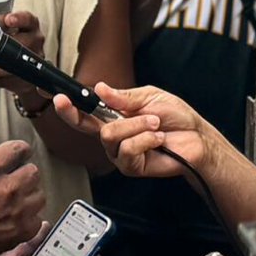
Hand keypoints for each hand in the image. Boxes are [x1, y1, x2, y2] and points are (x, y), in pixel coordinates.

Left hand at [0, 11, 47, 105]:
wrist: (13, 66)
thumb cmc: (2, 40)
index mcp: (29, 25)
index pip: (27, 19)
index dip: (18, 19)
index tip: (7, 19)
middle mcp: (34, 41)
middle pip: (20, 46)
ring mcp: (33, 61)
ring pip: (12, 67)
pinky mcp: (26, 79)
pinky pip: (7, 81)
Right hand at [0, 139, 42, 255]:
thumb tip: (4, 153)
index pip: (20, 149)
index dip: (18, 152)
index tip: (16, 157)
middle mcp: (7, 187)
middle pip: (33, 171)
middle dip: (22, 174)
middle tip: (10, 182)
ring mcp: (17, 211)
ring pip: (39, 195)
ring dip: (27, 196)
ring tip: (11, 201)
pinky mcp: (21, 232)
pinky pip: (37, 218)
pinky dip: (27, 218)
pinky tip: (12, 218)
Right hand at [53, 81, 223, 180]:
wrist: (197, 139)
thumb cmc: (178, 118)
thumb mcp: (150, 97)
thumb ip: (123, 96)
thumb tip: (100, 88)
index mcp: (114, 116)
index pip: (85, 113)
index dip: (68, 108)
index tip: (59, 98)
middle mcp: (114, 135)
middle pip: (90, 126)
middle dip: (120, 118)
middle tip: (140, 113)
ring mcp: (120, 152)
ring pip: (110, 136)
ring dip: (138, 127)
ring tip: (156, 126)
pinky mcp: (130, 166)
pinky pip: (127, 149)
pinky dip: (145, 140)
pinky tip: (157, 139)